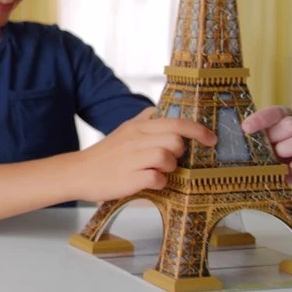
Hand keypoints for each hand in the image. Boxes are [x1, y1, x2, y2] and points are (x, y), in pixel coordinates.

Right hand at [73, 107, 216, 201]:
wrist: (79, 172)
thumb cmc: (106, 154)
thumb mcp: (124, 130)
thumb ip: (144, 120)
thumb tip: (160, 110)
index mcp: (138, 126)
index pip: (175, 121)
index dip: (198, 129)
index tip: (211, 138)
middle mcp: (136, 139)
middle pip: (175, 139)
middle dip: (181, 151)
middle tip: (174, 158)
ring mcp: (133, 158)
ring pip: (168, 156)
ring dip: (171, 167)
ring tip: (160, 170)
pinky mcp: (129, 178)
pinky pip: (158, 177)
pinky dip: (160, 181)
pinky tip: (151, 181)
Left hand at [241, 106, 291, 183]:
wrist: (266, 170)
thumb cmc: (256, 149)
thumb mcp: (249, 139)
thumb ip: (245, 133)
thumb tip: (234, 133)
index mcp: (279, 116)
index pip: (273, 112)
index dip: (260, 120)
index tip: (245, 128)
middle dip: (275, 137)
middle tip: (263, 147)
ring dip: (286, 151)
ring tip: (274, 158)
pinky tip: (286, 169)